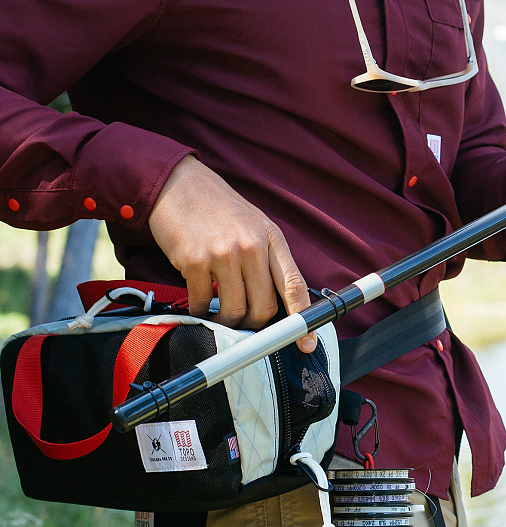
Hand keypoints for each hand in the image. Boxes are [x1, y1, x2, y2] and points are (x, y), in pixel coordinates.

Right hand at [148, 156, 316, 350]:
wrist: (178, 183)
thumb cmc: (219, 208)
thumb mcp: (255, 225)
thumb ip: (268, 258)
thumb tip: (281, 301)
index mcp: (271, 239)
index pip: (295, 285)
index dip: (303, 319)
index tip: (306, 342)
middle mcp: (251, 247)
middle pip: (265, 307)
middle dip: (257, 324)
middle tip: (247, 323)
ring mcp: (223, 254)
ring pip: (235, 311)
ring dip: (229, 322)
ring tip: (222, 314)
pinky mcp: (194, 261)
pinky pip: (203, 303)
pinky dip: (202, 311)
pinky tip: (200, 304)